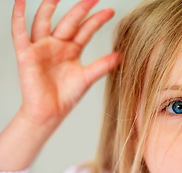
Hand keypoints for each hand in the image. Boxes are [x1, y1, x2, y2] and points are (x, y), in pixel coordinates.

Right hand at [12, 0, 118, 125]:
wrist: (50, 111)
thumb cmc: (66, 96)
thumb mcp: (87, 78)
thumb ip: (103, 65)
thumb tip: (121, 56)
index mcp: (72, 50)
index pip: (85, 30)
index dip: (96, 20)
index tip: (110, 11)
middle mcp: (57, 45)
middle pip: (69, 22)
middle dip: (80, 9)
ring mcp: (41, 48)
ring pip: (44, 21)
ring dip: (50, 6)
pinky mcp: (26, 54)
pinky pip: (20, 33)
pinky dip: (18, 17)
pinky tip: (20, 2)